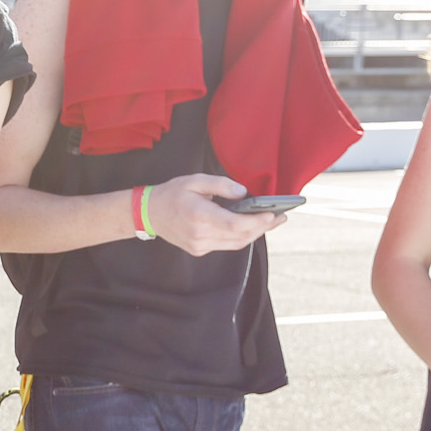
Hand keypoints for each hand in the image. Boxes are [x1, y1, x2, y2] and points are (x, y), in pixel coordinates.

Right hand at [146, 176, 285, 256]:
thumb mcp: (195, 180)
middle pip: (240, 236)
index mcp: (198, 215)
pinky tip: (251, 227)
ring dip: (255, 234)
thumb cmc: (172, 194)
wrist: (149, 213)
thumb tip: (243, 193)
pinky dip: (241, 237)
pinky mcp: (199, 249)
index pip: (234, 224)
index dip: (257, 222)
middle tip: (281, 217)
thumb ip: (221, 185)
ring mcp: (199, 245)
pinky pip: (227, 245)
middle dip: (263, 227)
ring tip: (271, 222)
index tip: (273, 215)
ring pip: (236, 243)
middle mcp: (199, 234)